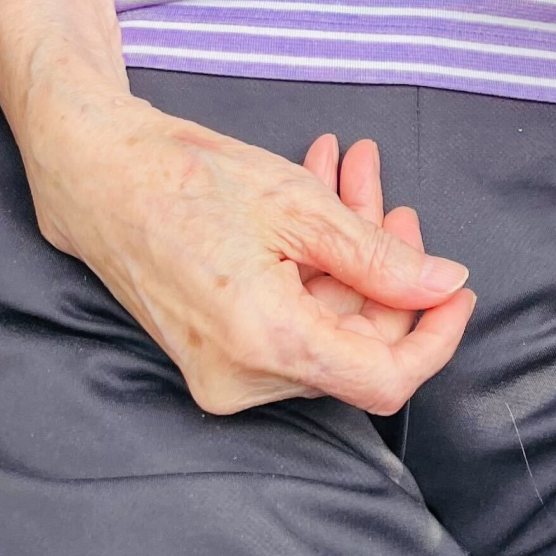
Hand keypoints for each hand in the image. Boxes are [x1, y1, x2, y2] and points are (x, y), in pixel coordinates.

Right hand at [19, 78, 474, 416]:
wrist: (98, 178)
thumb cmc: (188, 179)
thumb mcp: (298, 205)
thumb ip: (379, 257)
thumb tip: (443, 284)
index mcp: (267, 344)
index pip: (383, 381)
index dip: (433, 339)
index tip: (457, 291)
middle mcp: (243, 379)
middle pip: (354, 346)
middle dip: (384, 269)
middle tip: (388, 198)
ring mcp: (223, 373)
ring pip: (323, 324)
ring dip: (347, 254)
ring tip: (349, 174)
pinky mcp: (213, 355)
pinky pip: (287, 321)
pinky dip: (309, 265)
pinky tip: (316, 195)